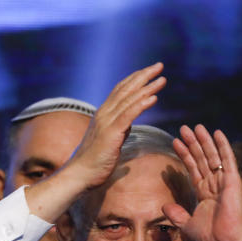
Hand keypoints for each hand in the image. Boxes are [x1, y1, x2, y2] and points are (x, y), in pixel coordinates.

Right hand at [63, 63, 165, 189]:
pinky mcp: (110, 133)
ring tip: (162, 79)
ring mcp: (106, 122)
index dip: (135, 79)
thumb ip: (118, 130)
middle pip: (126, 89)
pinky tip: (154, 97)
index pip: (120, 90)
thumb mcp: (109, 141)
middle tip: (159, 65)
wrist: (79, 174)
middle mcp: (104, 113)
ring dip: (147, 87)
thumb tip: (127, 126)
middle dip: (143, 76)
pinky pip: (128, 115)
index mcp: (103, 114)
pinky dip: (141, 104)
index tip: (149, 72)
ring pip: (129, 99)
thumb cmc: (93, 163)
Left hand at [165, 125, 241, 240]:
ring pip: (212, 156)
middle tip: (184, 128)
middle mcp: (215, 185)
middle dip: (192, 143)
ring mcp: (225, 181)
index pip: (193, 169)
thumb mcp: (187, 225)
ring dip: (204, 141)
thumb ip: (176, 214)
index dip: (185, 155)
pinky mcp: (233, 180)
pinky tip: (217, 132)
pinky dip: (223, 145)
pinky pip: (227, 160)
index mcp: (205, 193)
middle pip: (202, 159)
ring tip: (195, 126)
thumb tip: (164, 206)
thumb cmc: (211, 237)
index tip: (175, 142)